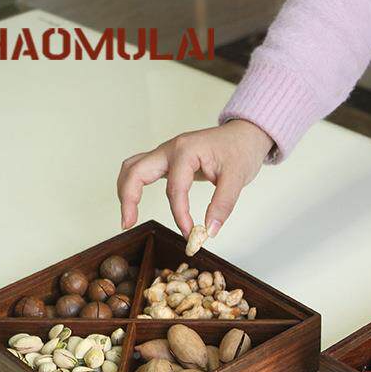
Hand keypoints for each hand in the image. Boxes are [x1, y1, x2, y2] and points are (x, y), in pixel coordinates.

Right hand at [117, 119, 273, 238]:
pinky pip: (141, 170)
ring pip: (133, 168)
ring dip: (125, 191)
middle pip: (136, 171)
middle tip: (128, 224)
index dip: (180, 216)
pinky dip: (134, 186)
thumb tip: (209, 231)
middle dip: (129, 199)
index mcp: (186, 151)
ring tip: (127, 218)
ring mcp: (165, 153)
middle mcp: (170, 149)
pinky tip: (135, 204)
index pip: (175, 189)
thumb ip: (223, 205)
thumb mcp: (237, 178)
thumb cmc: (240, 151)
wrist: (244, 135)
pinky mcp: (167, 160)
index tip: (191, 236)